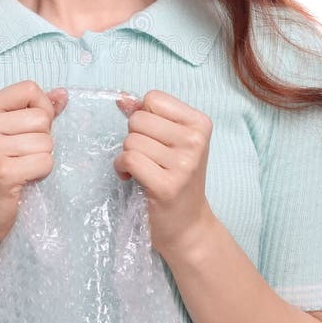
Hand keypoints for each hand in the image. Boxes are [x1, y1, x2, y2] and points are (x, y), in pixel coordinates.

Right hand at [0, 80, 68, 251]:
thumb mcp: (8, 133)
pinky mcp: (3, 172)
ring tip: (19, 168)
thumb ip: (36, 110)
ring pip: (46, 142)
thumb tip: (63, 94)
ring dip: (41, 158)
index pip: (30, 89)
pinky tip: (22, 180)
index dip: (41, 109)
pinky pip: (45, 162)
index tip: (27, 130)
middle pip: (42, 117)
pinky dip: (41, 173)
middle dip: (42, 139)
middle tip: (19, 155)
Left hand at [114, 89, 215, 259]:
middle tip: (148, 157)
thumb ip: (148, 116)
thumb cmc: (175, 178)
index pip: (153, 98)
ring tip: (142, 169)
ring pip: (131, 140)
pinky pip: (128, 159)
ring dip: (127, 155)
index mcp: (200, 123)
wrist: (187, 224)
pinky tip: (131, 178)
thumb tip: (122, 99)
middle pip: (139, 119)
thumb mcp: (170, 141)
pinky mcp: (166, 185)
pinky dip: (121, 168)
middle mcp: (195, 141)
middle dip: (134, 137)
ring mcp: (183, 164)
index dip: (145, 117)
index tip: (154, 138)